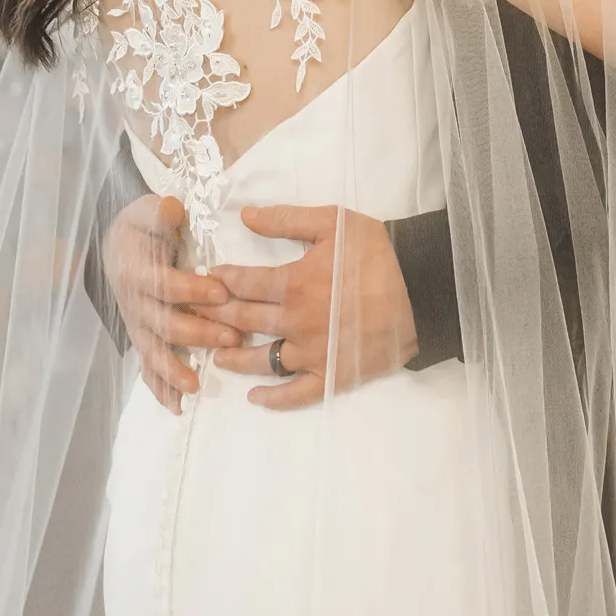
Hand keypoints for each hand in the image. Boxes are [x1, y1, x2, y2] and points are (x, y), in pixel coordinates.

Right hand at [101, 194, 237, 413]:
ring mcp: (137, 324)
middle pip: (164, 323)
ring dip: (175, 369)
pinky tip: (177, 406)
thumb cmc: (142, 226)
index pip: (164, 284)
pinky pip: (148, 367)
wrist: (118, 244)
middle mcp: (134, 302)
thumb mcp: (147, 209)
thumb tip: (172, 210)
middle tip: (231, 337)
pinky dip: (160, 388)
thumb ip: (159, 211)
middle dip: (197, 332)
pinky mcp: (142, 338)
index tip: (221, 292)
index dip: (191, 290)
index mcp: (137, 269)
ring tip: (197, 384)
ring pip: (153, 352)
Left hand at [209, 205, 417, 411]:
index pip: (243, 283)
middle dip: (215, 317)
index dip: (221, 281)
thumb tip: (245, 216)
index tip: (207, 280)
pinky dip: (273, 398)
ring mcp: (312, 352)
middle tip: (195, 317)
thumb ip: (286, 220)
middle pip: (244, 321)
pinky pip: (295, 393)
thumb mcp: (332, 222)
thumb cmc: (375, 252)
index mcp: (293, 283)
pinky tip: (255, 396)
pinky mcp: (331, 375)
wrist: (419, 289)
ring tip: (217, 355)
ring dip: (234, 358)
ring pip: (262, 359)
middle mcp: (295, 321)